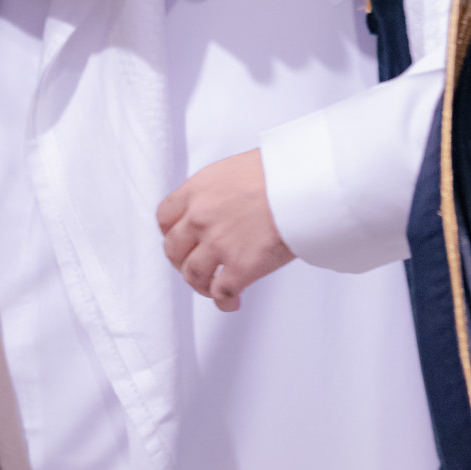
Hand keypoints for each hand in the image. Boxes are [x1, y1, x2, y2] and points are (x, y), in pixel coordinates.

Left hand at [157, 151, 293, 310]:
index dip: (171, 232)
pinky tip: (232, 301)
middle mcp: (200, 218)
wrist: (304, 183)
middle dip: (182, 262)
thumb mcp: (238, 168)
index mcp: (198, 189)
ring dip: (201, 285)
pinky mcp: (240, 267)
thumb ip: (219, 190)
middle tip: (194, 266)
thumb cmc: (282, 170)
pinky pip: (221, 293)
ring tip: (213, 287)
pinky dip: (224, 301)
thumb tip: (224, 205)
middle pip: (174, 250)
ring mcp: (218, 244)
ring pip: (193, 275)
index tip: (179, 239)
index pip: (165, 216)